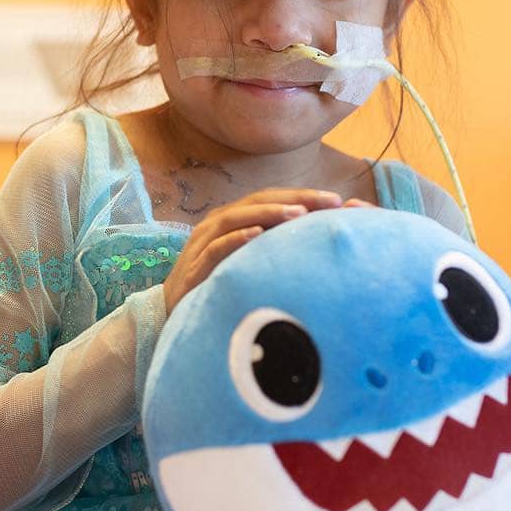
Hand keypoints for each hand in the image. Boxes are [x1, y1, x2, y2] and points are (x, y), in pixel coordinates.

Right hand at [163, 189, 342, 312]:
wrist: (172, 313)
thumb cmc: (218, 285)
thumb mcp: (249, 262)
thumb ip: (274, 249)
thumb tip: (316, 245)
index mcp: (235, 219)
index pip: (272, 200)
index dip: (304, 197)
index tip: (338, 202)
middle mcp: (219, 223)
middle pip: (259, 201)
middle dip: (296, 199)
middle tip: (330, 201)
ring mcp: (204, 242)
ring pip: (237, 217)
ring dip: (268, 213)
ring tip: (299, 214)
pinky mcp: (195, 266)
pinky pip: (216, 247)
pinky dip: (236, 239)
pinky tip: (257, 235)